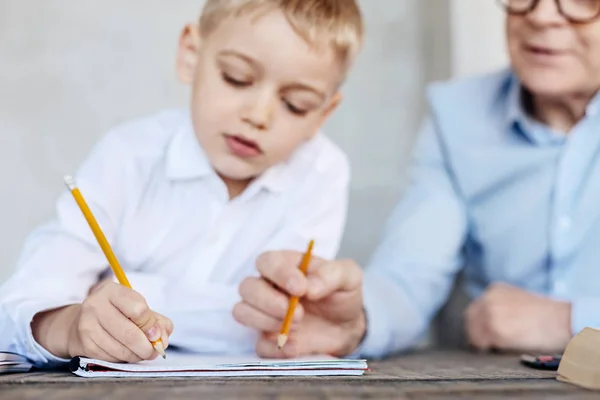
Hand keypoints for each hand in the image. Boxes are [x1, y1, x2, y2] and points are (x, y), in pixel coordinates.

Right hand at [32, 282, 172, 361]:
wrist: (81, 321)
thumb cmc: (117, 312)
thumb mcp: (137, 307)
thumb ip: (156, 320)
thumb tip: (163, 338)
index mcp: (111, 290)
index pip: (138, 309)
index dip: (150, 325)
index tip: (156, 334)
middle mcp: (96, 305)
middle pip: (129, 333)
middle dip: (146, 347)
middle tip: (154, 351)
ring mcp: (87, 325)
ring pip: (120, 349)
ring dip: (136, 356)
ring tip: (143, 353)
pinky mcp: (84, 344)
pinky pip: (110, 357)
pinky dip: (123, 359)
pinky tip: (127, 353)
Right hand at [233, 251, 365, 357]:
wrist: (347, 327)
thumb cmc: (341, 295)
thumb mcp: (348, 277)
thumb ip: (332, 274)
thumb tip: (310, 287)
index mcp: (286, 266)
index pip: (266, 261)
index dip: (279, 274)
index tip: (301, 289)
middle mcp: (269, 287)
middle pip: (247, 287)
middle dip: (269, 301)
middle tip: (298, 312)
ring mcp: (265, 314)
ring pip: (242, 311)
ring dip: (266, 321)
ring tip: (297, 326)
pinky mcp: (268, 339)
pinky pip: (258, 344)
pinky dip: (275, 347)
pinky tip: (295, 345)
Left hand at [465, 283, 571, 352]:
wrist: (560, 319)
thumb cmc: (544, 313)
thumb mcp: (517, 298)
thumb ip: (500, 305)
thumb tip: (487, 321)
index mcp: (494, 290)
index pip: (475, 309)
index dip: (477, 323)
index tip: (481, 332)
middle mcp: (488, 300)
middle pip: (470, 320)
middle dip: (476, 332)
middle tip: (484, 343)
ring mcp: (490, 315)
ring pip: (475, 333)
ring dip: (482, 341)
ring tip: (496, 346)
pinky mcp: (496, 331)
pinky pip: (484, 343)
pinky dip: (490, 348)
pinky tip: (502, 348)